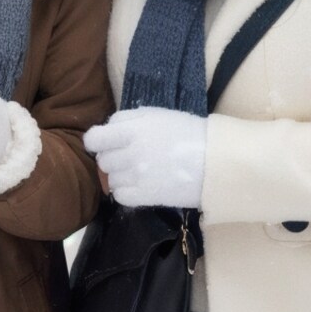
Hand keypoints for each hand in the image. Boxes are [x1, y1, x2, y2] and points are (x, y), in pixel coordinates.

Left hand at [84, 107, 206, 208]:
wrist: (216, 161)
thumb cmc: (188, 132)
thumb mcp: (156, 115)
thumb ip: (127, 119)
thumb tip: (107, 129)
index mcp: (131, 130)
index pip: (93, 139)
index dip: (97, 141)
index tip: (105, 143)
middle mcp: (130, 153)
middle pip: (103, 160)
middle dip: (113, 158)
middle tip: (131, 157)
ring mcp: (137, 177)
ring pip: (111, 179)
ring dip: (121, 175)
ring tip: (140, 171)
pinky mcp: (147, 196)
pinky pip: (120, 196)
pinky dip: (126, 192)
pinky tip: (140, 185)